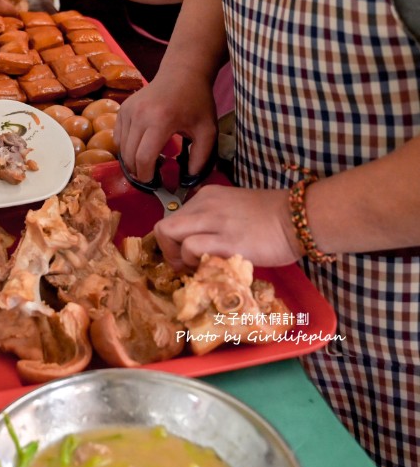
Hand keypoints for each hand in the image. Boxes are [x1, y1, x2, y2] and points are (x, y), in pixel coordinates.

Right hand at [114, 71, 217, 182]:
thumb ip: (201, 158)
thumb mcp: (207, 130)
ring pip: (121, 147)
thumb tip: (190, 182)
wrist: (182, 73)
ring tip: (146, 165)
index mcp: (161, 121)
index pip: (144, 157)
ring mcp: (128, 111)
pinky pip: (117, 136)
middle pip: (129, 155)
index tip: (155, 183)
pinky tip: (139, 149)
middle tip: (150, 178)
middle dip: (137, 172)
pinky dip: (125, 148)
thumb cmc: (197, 101)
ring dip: (131, 161)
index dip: (146, 175)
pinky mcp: (122, 109)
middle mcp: (139, 115)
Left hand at [153, 185, 303, 269]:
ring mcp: (213, 221)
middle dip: (167, 251)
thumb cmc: (273, 218)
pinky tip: (208, 268)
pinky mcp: (226, 240)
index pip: (172, 218)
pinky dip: (192, 262)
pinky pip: (190, 247)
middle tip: (184, 266)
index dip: (173, 241)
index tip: (184, 255)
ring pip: (170, 234)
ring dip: (177, 258)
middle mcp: (204, 205)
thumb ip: (212, 221)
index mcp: (206, 197)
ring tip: (196, 269)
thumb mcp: (233, 210)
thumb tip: (195, 244)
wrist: (301, 218)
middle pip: (164, 227)